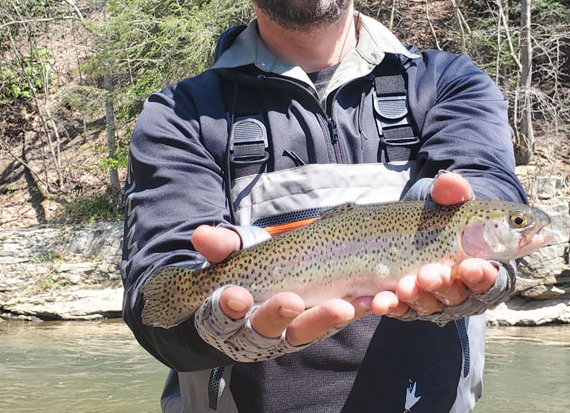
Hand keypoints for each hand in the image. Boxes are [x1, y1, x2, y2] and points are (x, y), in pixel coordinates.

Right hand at [191, 225, 365, 346]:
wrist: (267, 285)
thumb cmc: (243, 271)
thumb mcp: (231, 255)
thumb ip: (220, 247)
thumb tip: (200, 235)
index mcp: (226, 317)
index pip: (222, 316)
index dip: (227, 308)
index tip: (235, 296)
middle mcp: (256, 333)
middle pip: (265, 330)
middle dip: (278, 315)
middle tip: (292, 302)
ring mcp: (288, 333)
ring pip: (303, 333)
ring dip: (324, 319)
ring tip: (344, 305)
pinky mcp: (318, 327)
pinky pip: (334, 323)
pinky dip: (352, 312)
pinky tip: (369, 300)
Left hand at [370, 171, 498, 317]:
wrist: (413, 228)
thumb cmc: (444, 217)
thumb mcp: (448, 203)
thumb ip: (453, 193)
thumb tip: (448, 179)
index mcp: (484, 267)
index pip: (492, 280)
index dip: (484, 277)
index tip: (472, 267)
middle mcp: (462, 289)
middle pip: (458, 296)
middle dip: (444, 286)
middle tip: (430, 274)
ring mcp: (434, 299)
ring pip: (428, 305)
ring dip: (415, 297)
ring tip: (402, 286)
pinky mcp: (408, 304)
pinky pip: (399, 309)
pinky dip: (389, 306)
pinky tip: (378, 300)